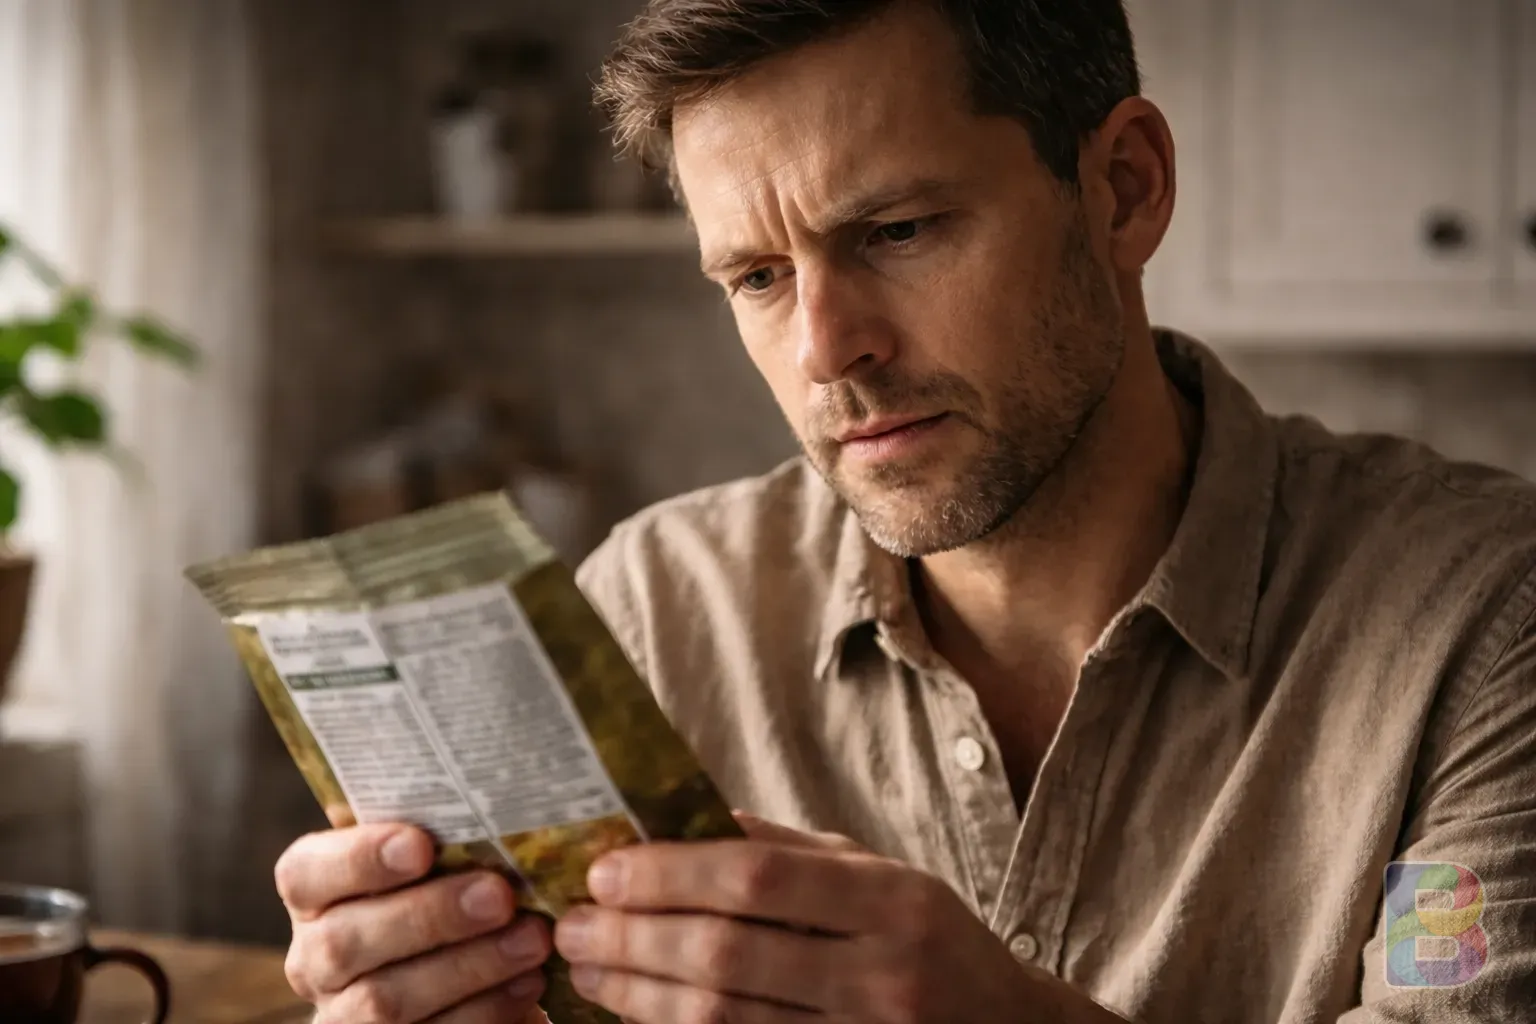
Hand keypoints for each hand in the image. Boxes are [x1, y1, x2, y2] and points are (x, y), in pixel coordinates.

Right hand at [275, 817, 551, 1022]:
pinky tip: (530, 985)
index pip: (305, 873)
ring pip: (384, 1000)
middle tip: (501, 895)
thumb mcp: (436, 860)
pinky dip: (484, 1012)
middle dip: (430, 916)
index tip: (420, 843)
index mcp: (315, 895)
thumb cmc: (448, 891)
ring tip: (534, 940)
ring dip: (468, 968)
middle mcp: (316, 957)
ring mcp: (343, 1014)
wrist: (454, 983)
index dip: (357, 859)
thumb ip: (439, 830)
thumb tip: (485, 778)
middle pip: (345, 942)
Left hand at [552, 813, 1116, 1022]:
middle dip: (635, 941)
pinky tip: (637, 1016)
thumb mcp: (877, 874)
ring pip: (725, 1022)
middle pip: (729, 956)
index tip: (606, 870)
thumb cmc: (927, 936)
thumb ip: (787, 851)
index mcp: (891, 900)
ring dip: (640, 998)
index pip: (758, 878)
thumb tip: (683, 818)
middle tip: (572, 927)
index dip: (670, 874)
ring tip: (588, 974)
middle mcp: (882, 973)